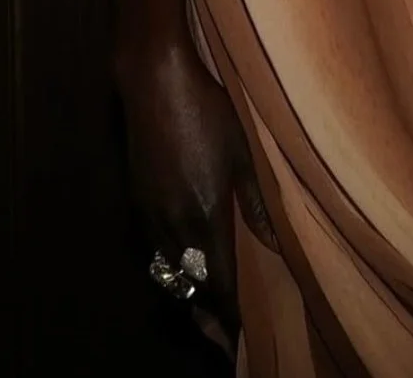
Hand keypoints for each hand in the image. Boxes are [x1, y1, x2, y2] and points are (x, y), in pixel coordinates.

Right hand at [119, 47, 277, 355]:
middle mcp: (173, 222)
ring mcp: (149, 211)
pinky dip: (169, 263)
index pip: (217, 281)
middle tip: (223, 332)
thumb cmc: (208, 108)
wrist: (154, 78)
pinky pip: (154, 246)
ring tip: (204, 302)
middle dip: (206, 310)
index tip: (241, 333)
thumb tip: (276, 243)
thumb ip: (257, 202)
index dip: (229, 311)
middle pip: (188, 283)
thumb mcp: (243, 152)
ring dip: (185, 288)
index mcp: (205, 214)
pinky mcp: (136, 197)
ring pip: (167, 267)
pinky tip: (181, 258)